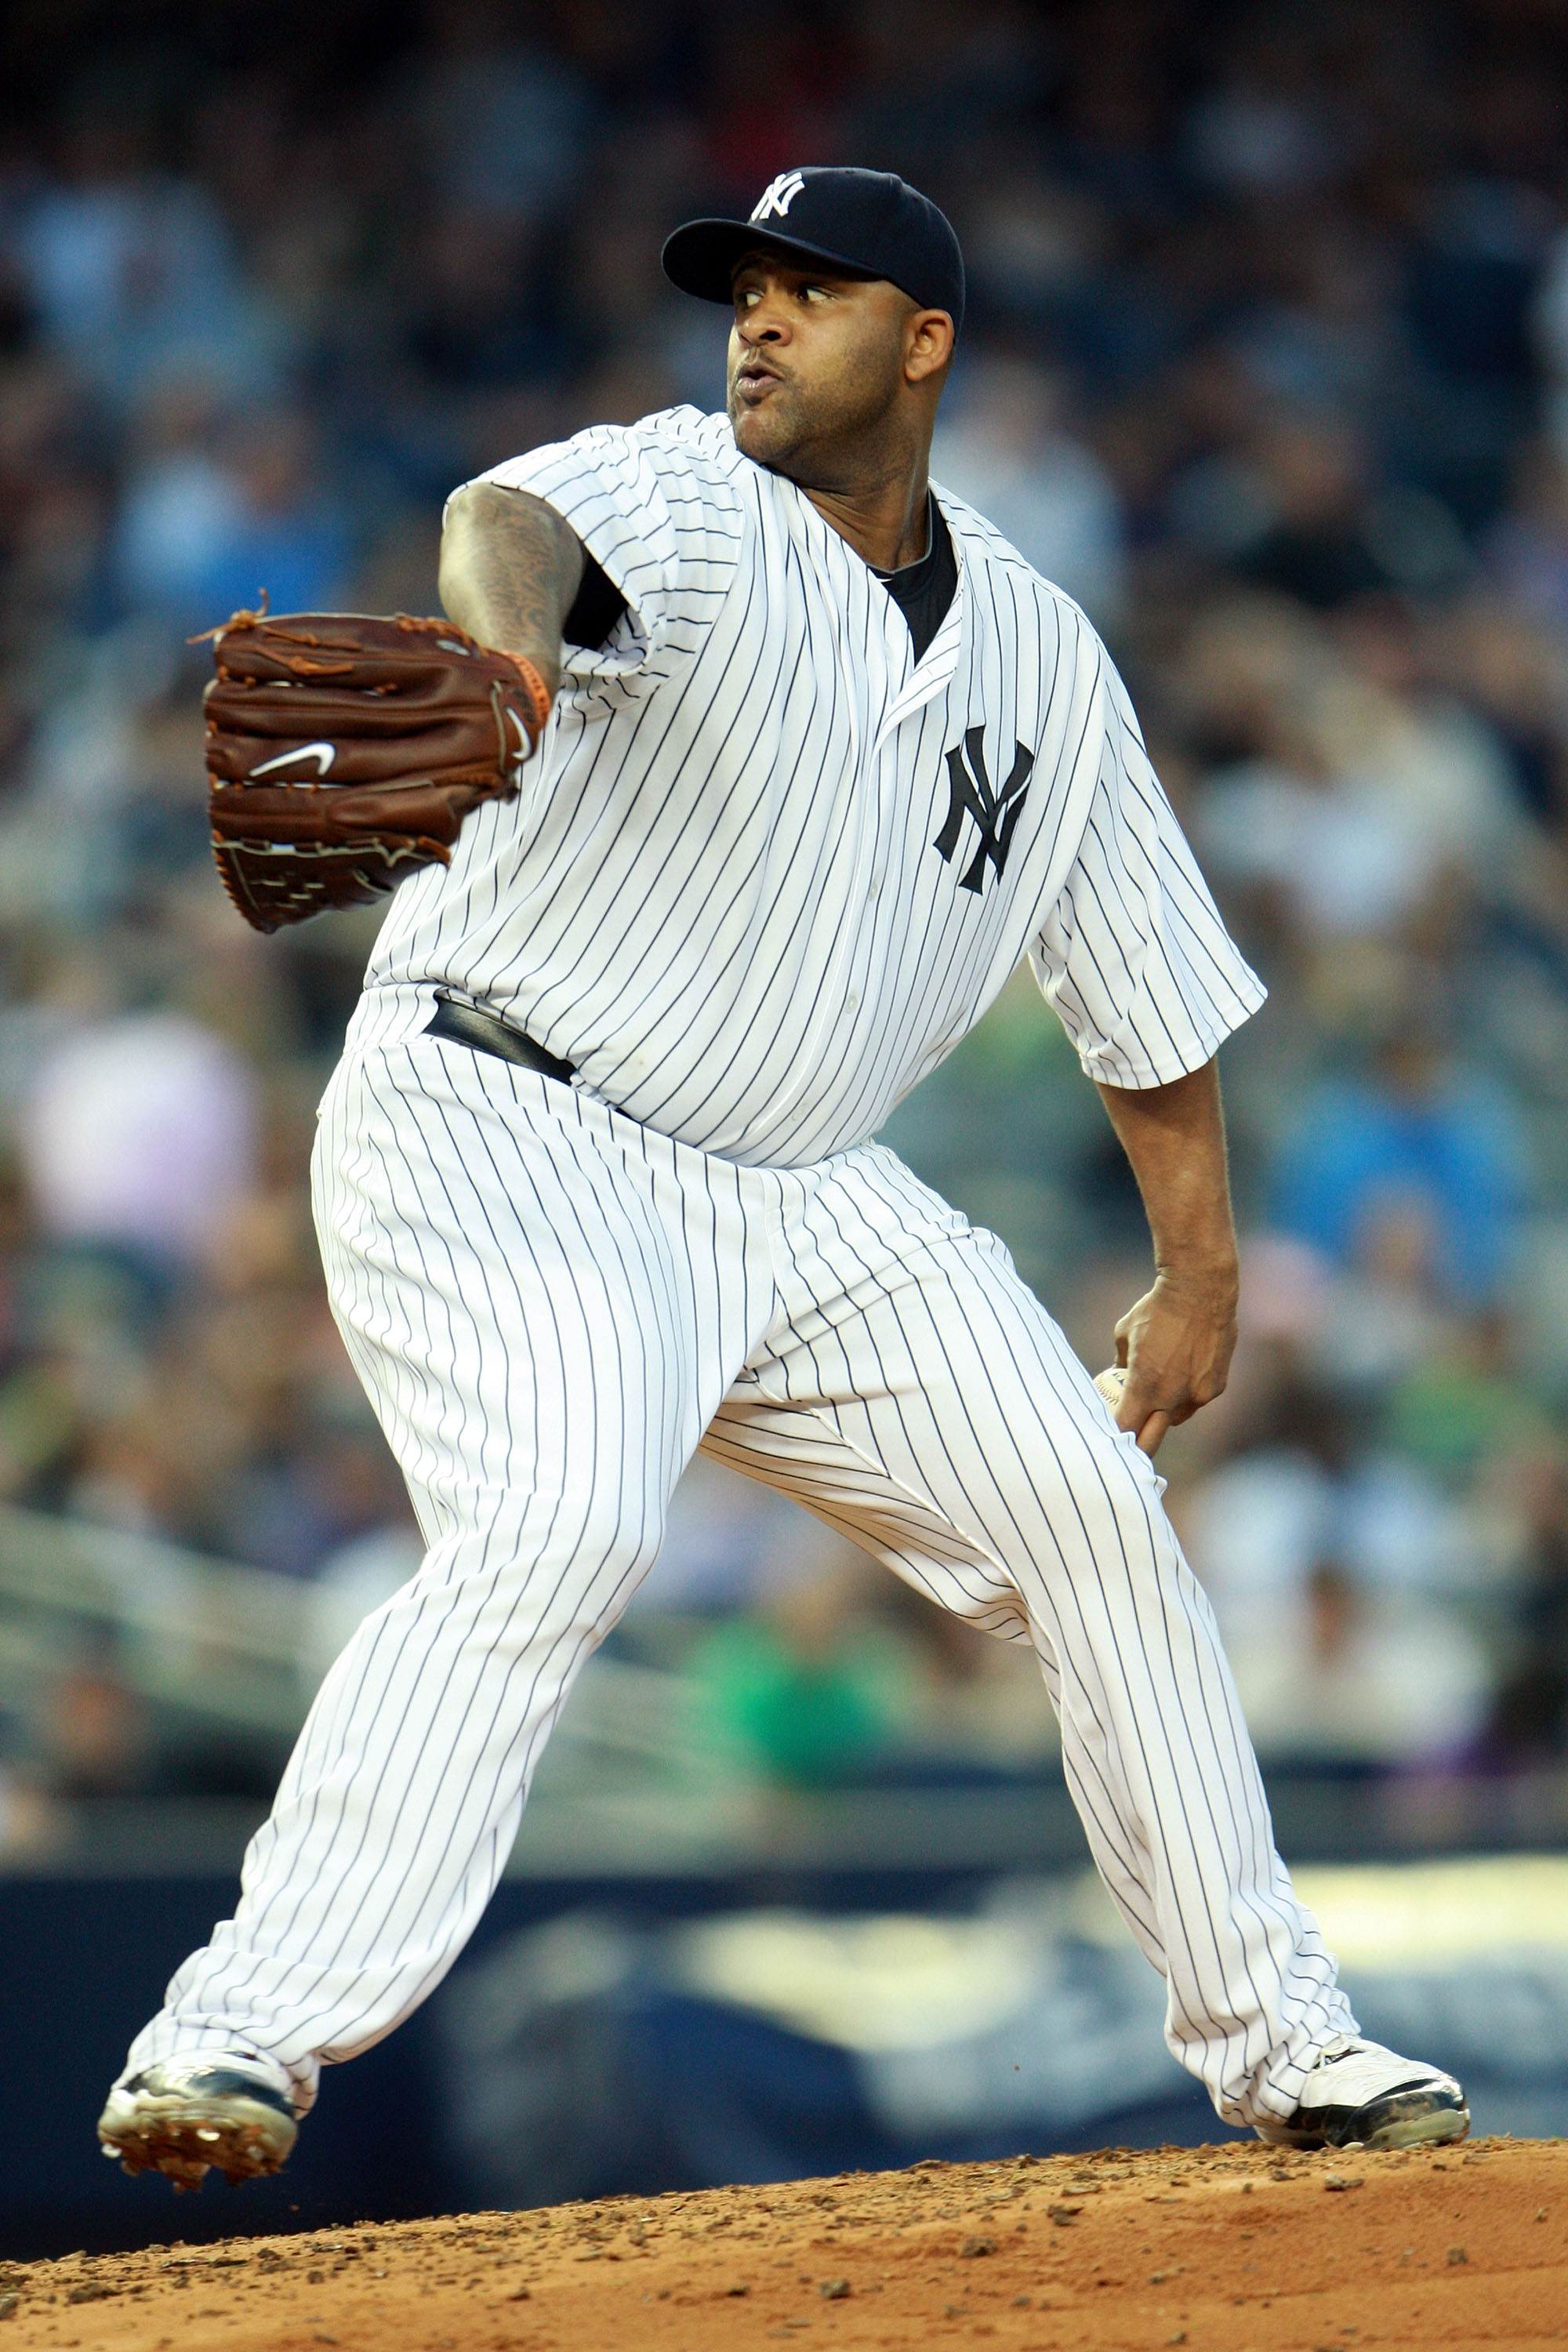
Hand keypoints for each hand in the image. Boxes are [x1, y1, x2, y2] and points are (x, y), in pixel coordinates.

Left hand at [1110, 1264, 1237, 1455]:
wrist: (1201, 1290)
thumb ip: (1121, 1362)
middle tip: (1129, 1439)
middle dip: (1139, 1441)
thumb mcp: (1124, 1333)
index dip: (1116, 1434)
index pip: (1126, 1428)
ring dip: (1164, 1414)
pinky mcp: (1217, 1386)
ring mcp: (1199, 1394)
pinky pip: (1196, 1400)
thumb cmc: (1157, 1309)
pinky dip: (1186, 1395)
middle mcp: (1174, 1397)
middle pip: (1151, 1439)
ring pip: (1176, 1418)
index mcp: (1146, 1387)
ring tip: (1155, 1397)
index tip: (1109, 1432)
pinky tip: (1180, 1375)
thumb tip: (1117, 1374)